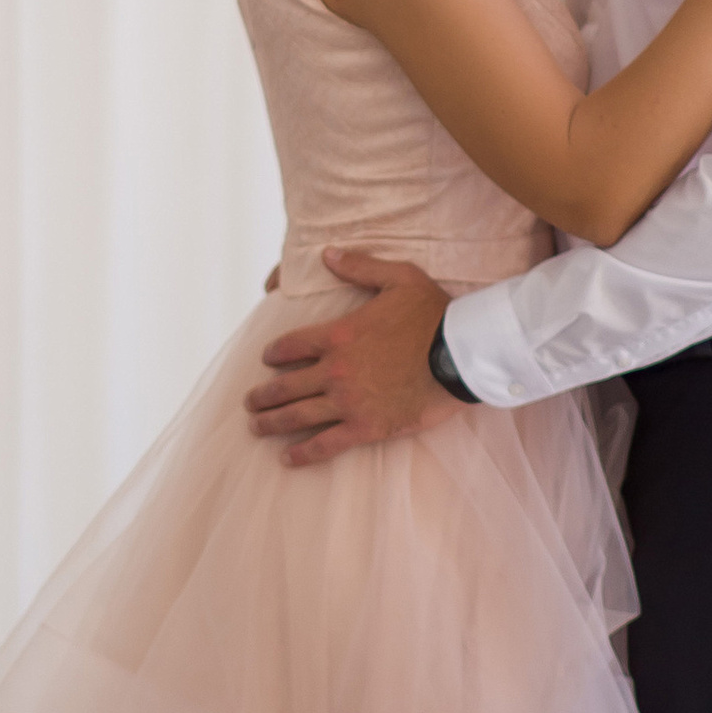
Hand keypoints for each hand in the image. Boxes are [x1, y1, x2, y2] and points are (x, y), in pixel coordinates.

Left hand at [244, 251, 453, 466]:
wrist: (461, 355)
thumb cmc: (435, 315)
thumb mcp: (398, 278)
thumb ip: (359, 266)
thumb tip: (327, 253)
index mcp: (337, 335)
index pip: (290, 346)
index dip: (273, 353)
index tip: (266, 360)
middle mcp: (334, 370)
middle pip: (285, 386)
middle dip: (262, 395)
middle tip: (250, 402)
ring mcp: (348, 402)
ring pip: (297, 416)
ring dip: (271, 423)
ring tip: (256, 427)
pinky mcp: (366, 428)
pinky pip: (325, 444)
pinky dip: (303, 453)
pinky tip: (286, 458)